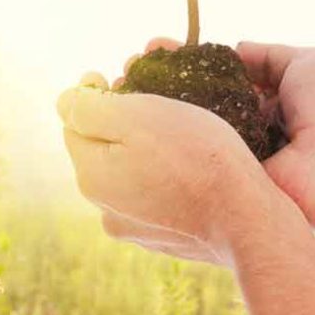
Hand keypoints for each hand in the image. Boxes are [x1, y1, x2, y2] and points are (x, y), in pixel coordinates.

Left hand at [57, 72, 274, 265]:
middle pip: (103, 149)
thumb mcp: (135, 115)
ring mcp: (137, 228)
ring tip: (179, 127)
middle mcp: (105, 208)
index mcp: (90, 176)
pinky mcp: (168, 239)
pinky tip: (194, 163)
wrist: (249, 220)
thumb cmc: (196, 157)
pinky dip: (168, 175)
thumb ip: (88, 107)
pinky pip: (158, 195)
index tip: (118, 74)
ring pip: (131, 172)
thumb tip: (66, 101)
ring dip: (145, 148)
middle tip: (154, 96)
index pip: (74, 122)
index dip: (94, 93)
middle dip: (121, 119)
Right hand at [134, 37, 314, 239]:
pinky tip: (132, 119)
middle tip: (126, 68)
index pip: (218, 77)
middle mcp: (248, 126)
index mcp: (271, 100)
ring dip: (153, 108)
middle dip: (160, 82)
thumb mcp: (309, 61)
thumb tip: (234, 49)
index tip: (153, 48)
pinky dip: (162, 137)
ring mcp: (233, 153)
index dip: (186, 61)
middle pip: (196, 100)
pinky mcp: (222, 177)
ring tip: (119, 87)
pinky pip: (190, 154)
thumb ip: (267, 54)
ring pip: (187, 126)